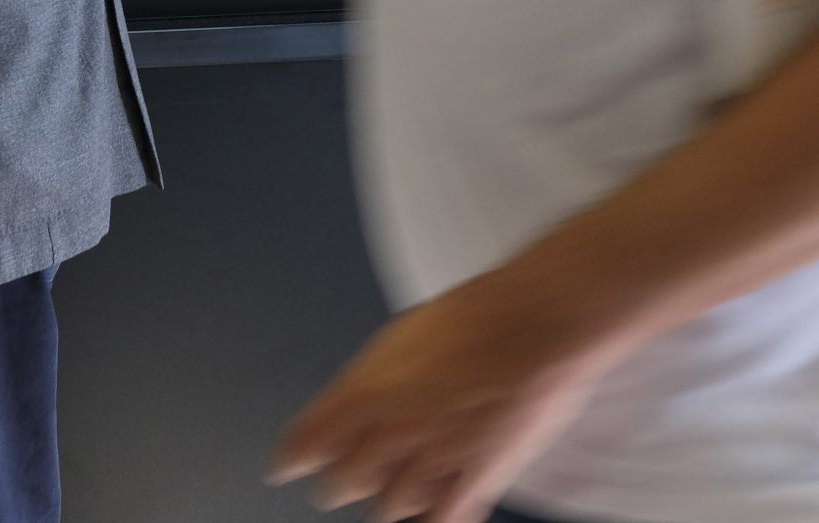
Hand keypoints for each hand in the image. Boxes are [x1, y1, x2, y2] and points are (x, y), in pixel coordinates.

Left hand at [268, 277, 614, 522]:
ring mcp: (434, 457)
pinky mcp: (478, 478)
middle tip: (342, 482)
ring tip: (394, 490)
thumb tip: (354, 402)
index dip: (291, 459)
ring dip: (388, 500)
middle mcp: (391, 430)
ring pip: (388, 508)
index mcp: (364, 391)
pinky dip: (434, 516)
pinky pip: (441, 519)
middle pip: (342, 483)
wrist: (534, 323)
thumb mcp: (399, 339)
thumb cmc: (473, 317)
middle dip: (340, 483)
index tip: (284, 467)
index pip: (305, 443)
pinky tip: (434, 508)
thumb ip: (370, 381)